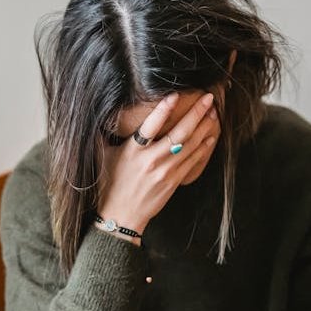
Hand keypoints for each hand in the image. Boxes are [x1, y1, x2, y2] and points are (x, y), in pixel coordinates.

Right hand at [96, 92, 219, 243]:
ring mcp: (165, 171)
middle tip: (208, 98)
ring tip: (213, 112)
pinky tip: (211, 136)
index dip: (163, 110)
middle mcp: (151, 160)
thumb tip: (97, 113)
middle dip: (196, 113)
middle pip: (179, 133)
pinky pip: (192, 161)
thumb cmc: (110, 184)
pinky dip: (203, 147)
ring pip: (190, 145)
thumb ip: (102, 135)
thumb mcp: (101, 157)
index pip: (150, 126)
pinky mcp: (174, 181)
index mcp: (133, 151)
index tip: (175, 95)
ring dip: (204, 127)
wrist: (121, 215)